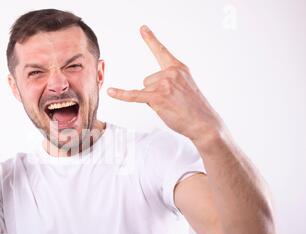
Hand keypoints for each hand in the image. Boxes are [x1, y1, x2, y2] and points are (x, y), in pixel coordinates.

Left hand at [108, 25, 223, 141]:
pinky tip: (111, 91)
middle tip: (172, 102)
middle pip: (147, 80)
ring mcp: (164, 84)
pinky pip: (134, 95)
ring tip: (169, 106)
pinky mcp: (157, 97)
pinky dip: (122, 95)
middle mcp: (171, 72)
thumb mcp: (184, 87)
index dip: (151, 39)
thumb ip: (168, 82)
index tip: (142, 28)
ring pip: (144, 90)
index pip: (161, 51)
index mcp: (179, 68)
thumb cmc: (194, 109)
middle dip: (155, 93)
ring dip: (153, 101)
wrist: (204, 123)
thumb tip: (148, 91)